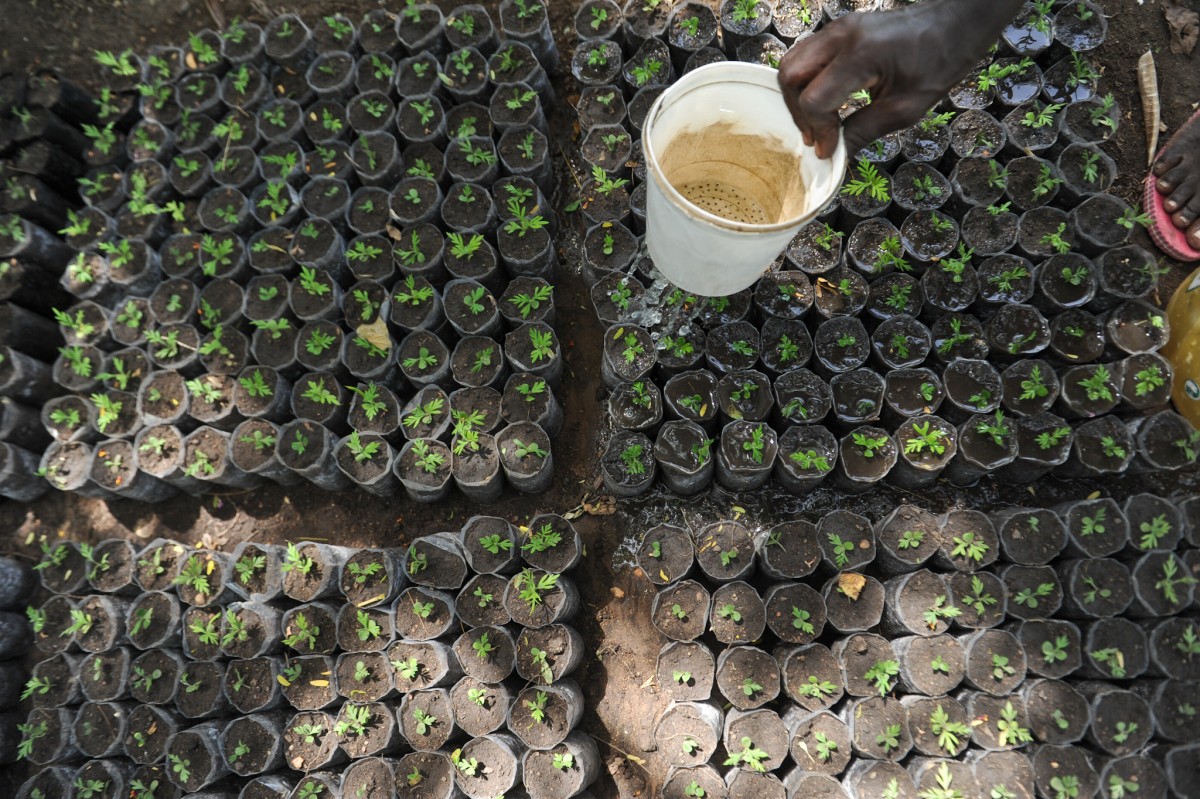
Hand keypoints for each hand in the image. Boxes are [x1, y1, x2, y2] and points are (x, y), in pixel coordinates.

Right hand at [778, 0, 1023, 158]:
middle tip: (818, 138)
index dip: (819, 131)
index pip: (814, 99)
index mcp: (861, 54)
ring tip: (820, 122)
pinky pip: (806, 56)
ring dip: (798, 97)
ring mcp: (838, 28)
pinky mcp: (840, 29)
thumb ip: (865, 131)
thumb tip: (836, 155)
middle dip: (799, 113)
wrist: (957, 22)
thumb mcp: (906, 108)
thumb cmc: (941, 60)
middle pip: (791, 77)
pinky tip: (827, 102)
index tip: (830, 151)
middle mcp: (841, 35)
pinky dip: (807, 82)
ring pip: (792, 63)